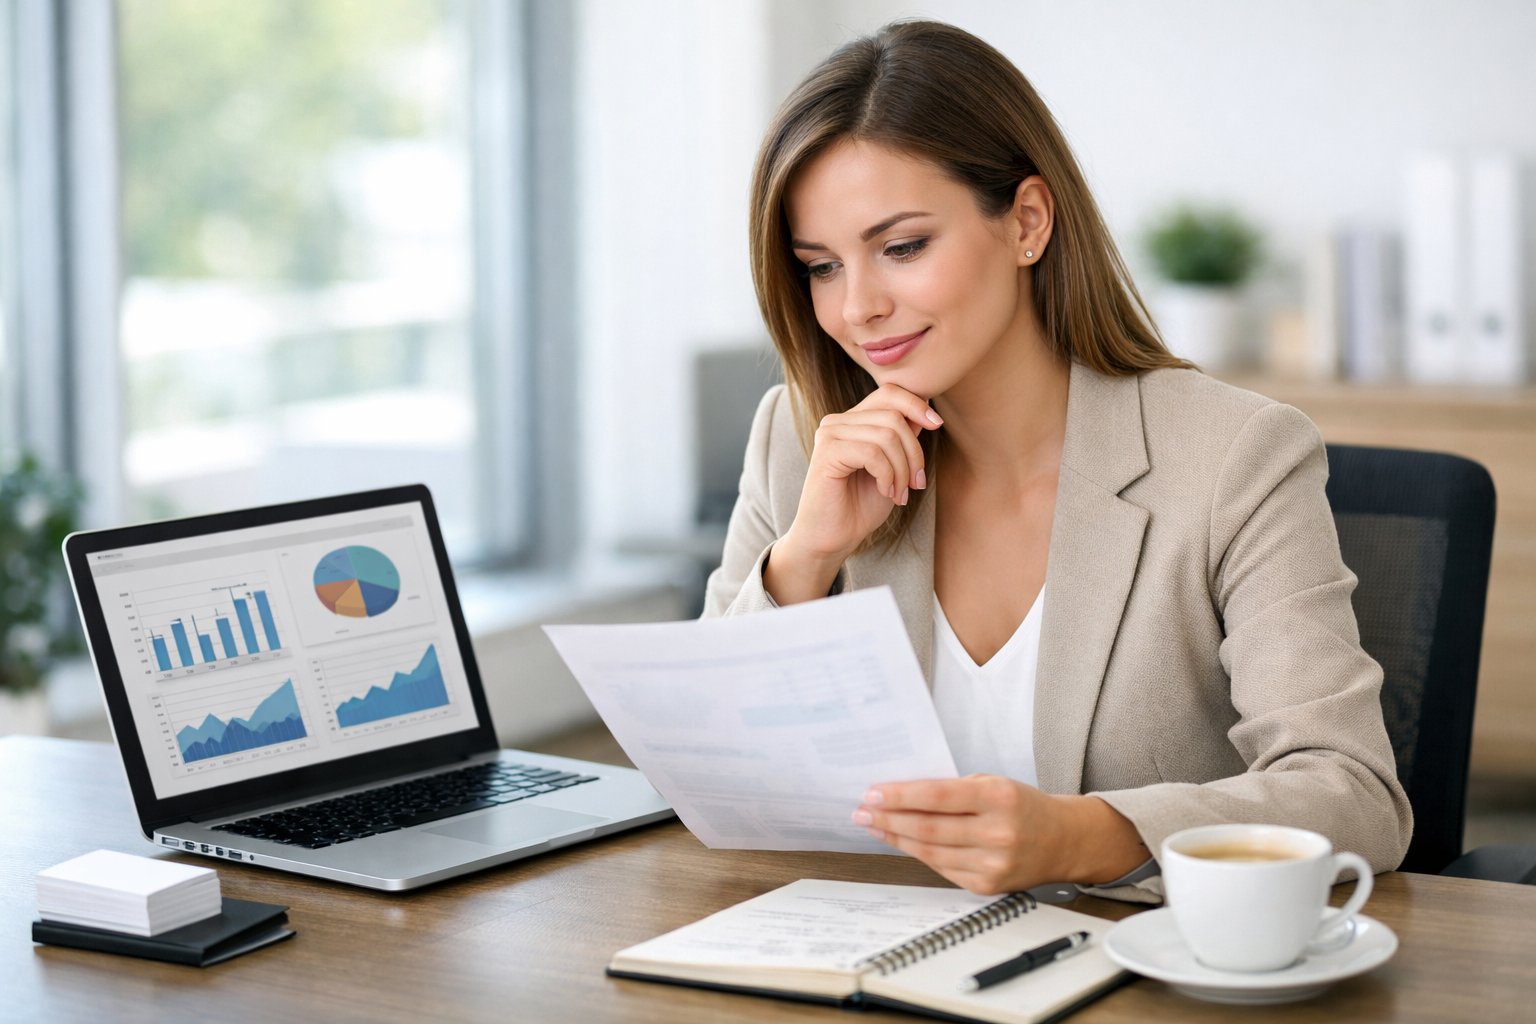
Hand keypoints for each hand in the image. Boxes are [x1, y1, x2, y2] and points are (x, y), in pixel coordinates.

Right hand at [766, 383, 942, 603]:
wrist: (832, 539)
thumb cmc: (859, 507)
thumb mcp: (893, 469)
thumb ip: (903, 440)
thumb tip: (924, 414)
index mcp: (852, 421)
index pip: (889, 393)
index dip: (917, 405)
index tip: (937, 425)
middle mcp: (837, 422)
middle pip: (893, 416)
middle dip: (914, 452)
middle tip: (916, 483)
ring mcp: (829, 434)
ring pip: (887, 435)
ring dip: (903, 469)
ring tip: (900, 493)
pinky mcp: (827, 453)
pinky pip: (872, 453)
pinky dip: (888, 475)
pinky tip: (886, 492)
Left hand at [852, 776, 1147, 894]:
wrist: (1064, 841)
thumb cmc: (1023, 805)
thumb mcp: (994, 783)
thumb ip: (953, 790)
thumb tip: (901, 795)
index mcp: (999, 798)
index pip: (938, 796)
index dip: (900, 796)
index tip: (872, 793)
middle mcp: (997, 833)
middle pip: (928, 827)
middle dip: (888, 819)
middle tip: (862, 810)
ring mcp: (992, 864)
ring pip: (929, 851)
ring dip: (895, 838)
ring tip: (873, 825)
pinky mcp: (986, 885)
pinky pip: (941, 868)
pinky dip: (918, 853)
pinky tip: (900, 841)